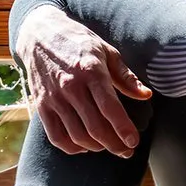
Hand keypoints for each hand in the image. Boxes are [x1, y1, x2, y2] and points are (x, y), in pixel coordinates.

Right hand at [17, 5, 151, 155]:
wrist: (39, 34)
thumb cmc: (77, 42)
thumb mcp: (106, 51)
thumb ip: (126, 76)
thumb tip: (146, 95)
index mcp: (91, 71)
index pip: (110, 108)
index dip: (124, 129)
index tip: (134, 141)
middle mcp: (71, 86)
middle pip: (95, 127)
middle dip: (115, 145)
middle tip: (126, 150)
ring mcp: (54, 98)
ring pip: (78, 136)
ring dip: (97, 147)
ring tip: (108, 146)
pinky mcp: (41, 106)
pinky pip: (57, 137)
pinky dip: (72, 148)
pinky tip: (85, 146)